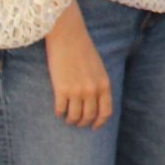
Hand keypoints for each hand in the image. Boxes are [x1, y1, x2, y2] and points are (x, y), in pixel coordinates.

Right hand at [44, 1, 112, 129]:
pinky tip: (58, 109)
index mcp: (104, 84)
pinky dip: (59, 112)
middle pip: (89, 117)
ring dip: (70, 120)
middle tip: (77, 122)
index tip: (94, 127)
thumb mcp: (99, 68)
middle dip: (83, 123)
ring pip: (74, 117)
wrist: (68, 37)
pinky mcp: (61, 89)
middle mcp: (93, 90)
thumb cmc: (83, 50)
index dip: (100, 123)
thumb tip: (94, 103)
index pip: (106, 112)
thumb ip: (99, 84)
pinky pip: (60, 109)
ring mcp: (77, 91)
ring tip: (67, 117)